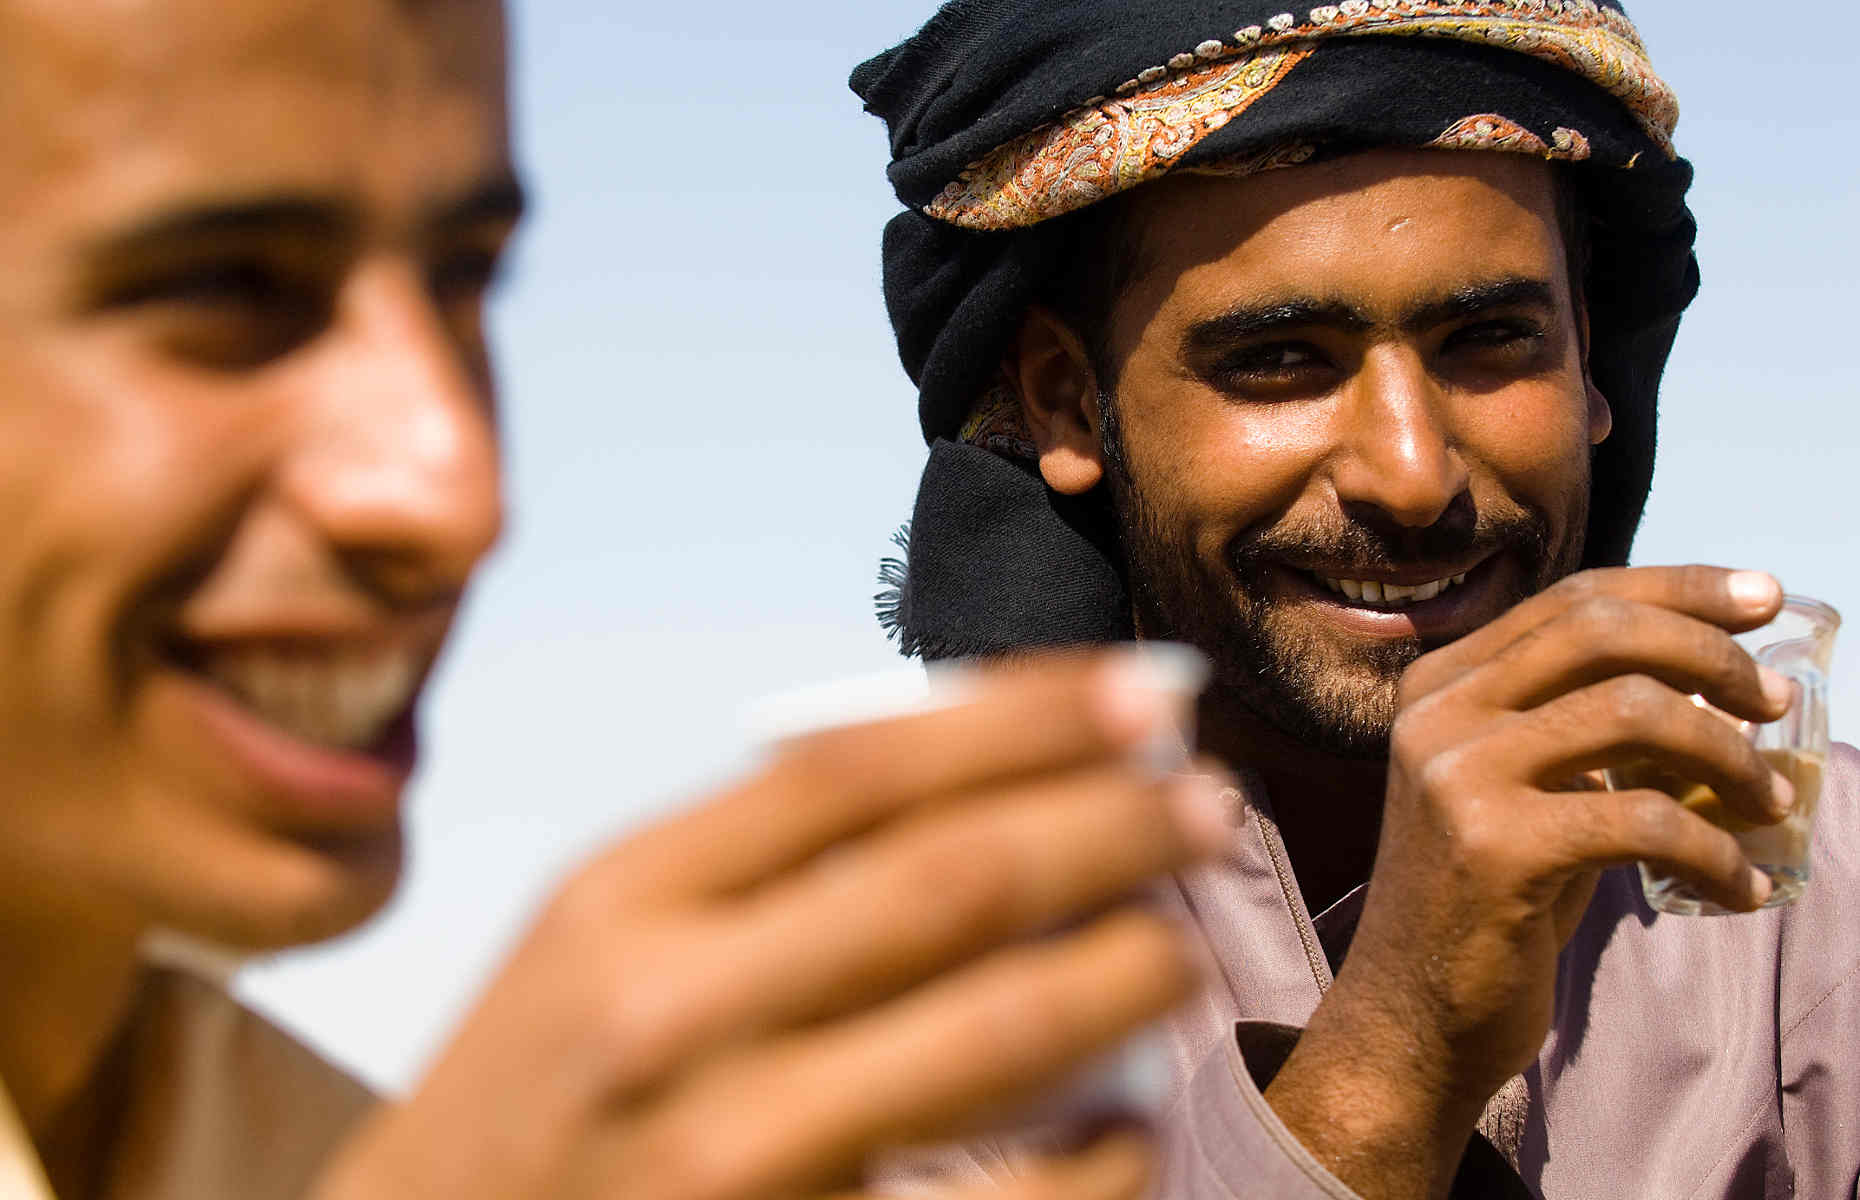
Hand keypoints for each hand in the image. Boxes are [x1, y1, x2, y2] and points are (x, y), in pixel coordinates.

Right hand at [313, 650, 1230, 1199]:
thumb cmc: (528, 1109)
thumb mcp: (593, 948)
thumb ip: (748, 863)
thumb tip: (974, 781)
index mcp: (623, 898)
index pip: (858, 764)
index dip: (1028, 715)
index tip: (1146, 688)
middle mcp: (670, 1010)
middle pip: (949, 877)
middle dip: (1115, 825)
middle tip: (1213, 802)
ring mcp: (727, 1155)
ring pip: (995, 1027)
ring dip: (1130, 968)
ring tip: (1189, 939)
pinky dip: (1097, 1157)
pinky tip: (1132, 1123)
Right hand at [1266, 566, 1792, 1198]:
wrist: (1413, 1016)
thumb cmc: (1489, 901)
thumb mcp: (1522, 789)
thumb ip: (1580, 723)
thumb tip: (1717, 679)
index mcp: (1438, 683)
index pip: (1574, 598)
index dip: (1679, 588)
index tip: (1765, 598)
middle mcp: (1436, 713)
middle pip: (1603, 632)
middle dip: (1715, 655)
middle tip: (1777, 703)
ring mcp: (1457, 776)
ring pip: (1635, 712)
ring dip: (1731, 756)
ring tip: (1768, 803)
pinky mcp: (1495, 848)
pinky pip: (1644, 819)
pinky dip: (1716, 851)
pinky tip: (1740, 887)